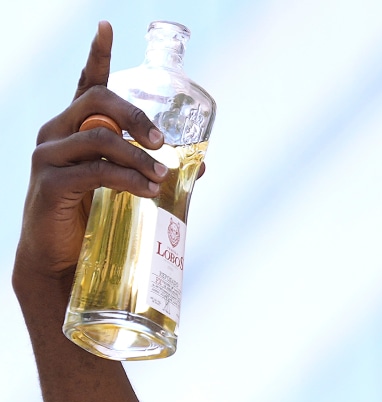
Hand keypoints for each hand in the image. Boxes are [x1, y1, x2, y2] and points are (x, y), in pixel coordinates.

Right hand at [13, 21, 166, 295]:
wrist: (62, 265)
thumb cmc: (93, 224)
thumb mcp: (125, 190)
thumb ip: (154, 170)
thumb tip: (202, 164)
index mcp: (75, 129)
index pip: (85, 83)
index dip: (96, 54)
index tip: (107, 26)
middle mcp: (57, 133)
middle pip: (97, 102)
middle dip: (135, 115)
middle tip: (163, 142)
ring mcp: (49, 156)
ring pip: (99, 136)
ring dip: (138, 155)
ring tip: (161, 178)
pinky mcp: (50, 183)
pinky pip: (93, 171)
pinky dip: (126, 178)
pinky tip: (146, 190)